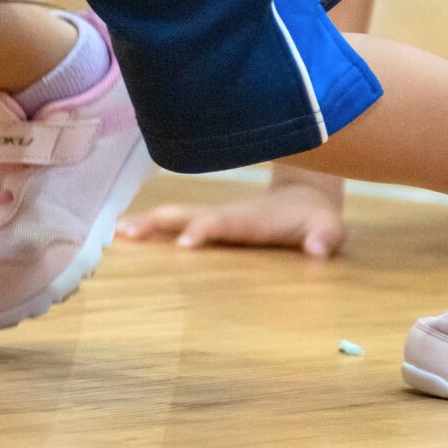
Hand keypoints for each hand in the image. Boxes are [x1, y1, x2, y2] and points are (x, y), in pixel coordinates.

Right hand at [117, 179, 345, 257]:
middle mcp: (225, 214)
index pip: (222, 223)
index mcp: (250, 220)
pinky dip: (152, 226)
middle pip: (185, 214)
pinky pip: (176, 222)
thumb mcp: (329, 230)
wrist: (305, 197)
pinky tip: (129, 233)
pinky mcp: (209, 220)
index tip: (183, 245)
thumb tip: (316, 250)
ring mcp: (214, 215)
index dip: (203, 231)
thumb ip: (324, 239)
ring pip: (174, 216)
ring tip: (118, 233)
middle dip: (157, 223)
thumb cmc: (316, 219)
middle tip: (127, 233)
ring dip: (146, 223)